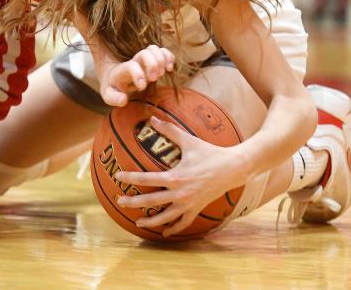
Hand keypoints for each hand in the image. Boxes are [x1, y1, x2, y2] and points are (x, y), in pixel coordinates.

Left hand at [99, 45, 174, 107]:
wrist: (114, 75)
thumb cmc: (114, 87)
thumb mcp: (109, 94)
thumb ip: (114, 98)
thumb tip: (124, 99)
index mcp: (123, 70)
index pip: (131, 67)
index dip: (138, 74)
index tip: (142, 87)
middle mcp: (134, 61)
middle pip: (145, 53)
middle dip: (153, 65)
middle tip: (154, 79)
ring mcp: (144, 58)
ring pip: (154, 49)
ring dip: (162, 60)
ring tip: (162, 74)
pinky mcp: (153, 58)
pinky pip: (163, 51)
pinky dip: (169, 57)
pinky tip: (169, 69)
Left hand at [114, 115, 247, 237]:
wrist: (233, 168)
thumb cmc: (209, 152)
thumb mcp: (188, 140)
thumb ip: (169, 130)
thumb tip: (152, 118)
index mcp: (175, 177)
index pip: (146, 178)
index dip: (130, 178)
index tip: (118, 176)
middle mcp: (180, 193)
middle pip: (151, 202)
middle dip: (133, 203)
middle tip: (119, 201)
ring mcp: (189, 203)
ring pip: (166, 217)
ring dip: (151, 221)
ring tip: (138, 222)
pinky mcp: (197, 209)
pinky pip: (183, 223)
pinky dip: (174, 229)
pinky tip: (165, 233)